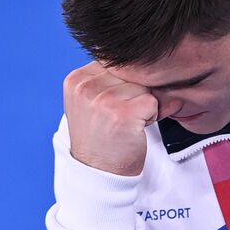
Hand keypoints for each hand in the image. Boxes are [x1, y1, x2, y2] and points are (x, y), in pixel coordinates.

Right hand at [63, 61, 160, 175]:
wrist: (98, 173)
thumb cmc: (100, 137)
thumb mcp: (90, 102)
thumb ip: (106, 78)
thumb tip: (147, 56)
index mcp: (76, 80)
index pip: (116, 62)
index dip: (122, 84)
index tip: (111, 107)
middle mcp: (86, 87)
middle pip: (131, 72)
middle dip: (134, 93)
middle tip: (119, 118)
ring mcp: (103, 100)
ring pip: (144, 86)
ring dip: (143, 105)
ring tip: (126, 124)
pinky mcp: (123, 114)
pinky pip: (153, 102)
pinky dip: (151, 117)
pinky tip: (133, 130)